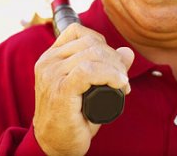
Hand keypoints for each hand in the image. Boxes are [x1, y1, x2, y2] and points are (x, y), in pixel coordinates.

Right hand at [33, 23, 133, 155]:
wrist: (56, 144)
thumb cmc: (74, 114)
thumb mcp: (91, 85)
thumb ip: (108, 67)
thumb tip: (128, 52)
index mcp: (51, 57)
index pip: (78, 31)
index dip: (100, 42)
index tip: (111, 61)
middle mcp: (48, 62)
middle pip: (90, 43)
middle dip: (114, 57)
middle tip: (122, 78)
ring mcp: (52, 75)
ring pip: (92, 55)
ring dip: (116, 67)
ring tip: (122, 84)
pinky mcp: (60, 90)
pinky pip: (88, 71)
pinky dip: (110, 75)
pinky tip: (120, 84)